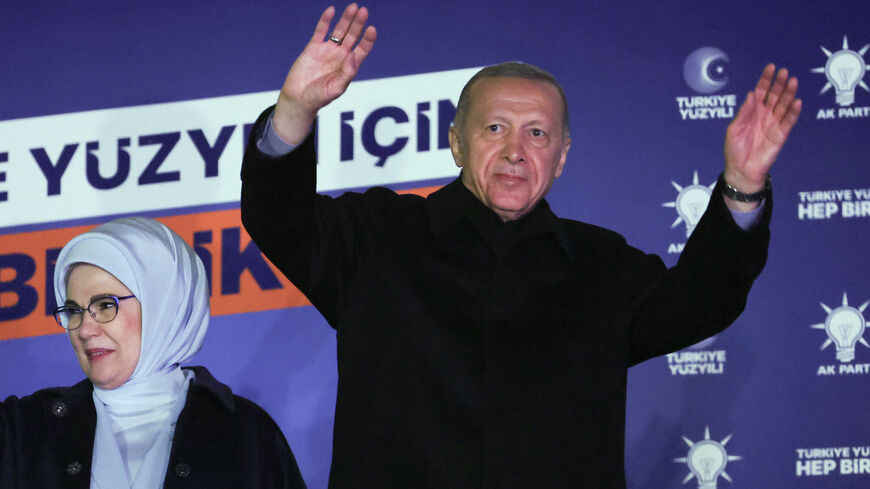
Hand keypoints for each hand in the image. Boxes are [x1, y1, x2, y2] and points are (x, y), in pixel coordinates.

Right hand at [273, 3, 376, 143]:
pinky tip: (331, 10)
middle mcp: (340, 56)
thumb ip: (347, 73)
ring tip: (353, 7)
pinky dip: (325, 21)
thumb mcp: (337, 88)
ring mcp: (327, 50)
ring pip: (339, 31)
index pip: (362, 49)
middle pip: (352, 36)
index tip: (372, 29)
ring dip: (346, 19)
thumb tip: (353, 55)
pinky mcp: (313, 48)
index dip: (368, 39)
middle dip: (358, 24)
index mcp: (349, 67)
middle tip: (364, 11)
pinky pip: (321, 31)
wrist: (299, 98)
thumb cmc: (319, 97)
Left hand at [722, 64, 800, 207]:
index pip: (761, 92)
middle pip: (774, 96)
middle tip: (785, 72)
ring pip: (783, 106)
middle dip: (779, 84)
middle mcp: (764, 115)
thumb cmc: (734, 150)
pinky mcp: (780, 135)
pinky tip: (797, 102)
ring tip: (793, 82)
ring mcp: (773, 124)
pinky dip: (793, 112)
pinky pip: (788, 122)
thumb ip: (744, 112)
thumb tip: (751, 94)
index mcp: (751, 112)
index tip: (771, 67)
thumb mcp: (734, 129)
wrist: (741, 170)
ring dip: (789, 94)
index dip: (766, 80)